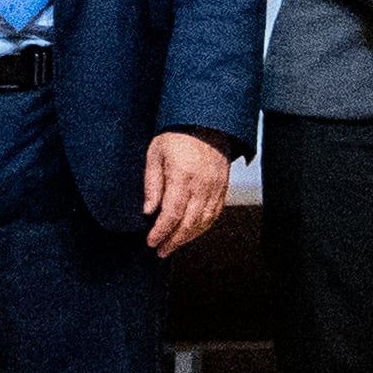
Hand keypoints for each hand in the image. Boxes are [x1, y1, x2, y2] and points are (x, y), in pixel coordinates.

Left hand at [143, 130, 233, 255]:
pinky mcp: (223, 187)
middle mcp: (202, 185)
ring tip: (173, 245)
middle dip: (173, 241)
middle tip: (161, 250)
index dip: (161, 232)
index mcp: (183, 176)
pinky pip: (215, 214)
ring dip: (188, 237)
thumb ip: (152, 184)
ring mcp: (215, 187)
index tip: (151, 241)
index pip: (172, 214)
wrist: (207, 121)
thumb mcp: (156, 154)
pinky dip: (203, 227)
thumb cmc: (178, 134)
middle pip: (189, 223)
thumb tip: (148, 211)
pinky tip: (192, 232)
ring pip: (203, 222)